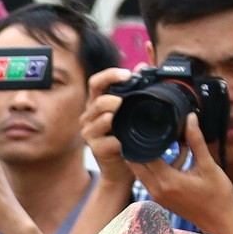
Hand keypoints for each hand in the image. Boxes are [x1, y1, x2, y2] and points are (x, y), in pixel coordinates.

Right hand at [82, 66, 134, 185]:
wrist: (124, 168)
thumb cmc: (128, 136)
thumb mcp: (131, 110)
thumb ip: (136, 87)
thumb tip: (142, 65)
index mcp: (97, 102)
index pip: (96, 82)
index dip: (110, 75)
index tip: (128, 75)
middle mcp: (90, 116)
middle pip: (99, 101)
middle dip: (117, 100)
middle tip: (129, 103)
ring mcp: (90, 133)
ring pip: (103, 119)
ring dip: (118, 119)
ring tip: (129, 122)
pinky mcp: (96, 149)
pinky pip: (109, 141)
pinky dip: (121, 140)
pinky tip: (128, 142)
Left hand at [126, 114, 232, 233]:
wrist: (221, 222)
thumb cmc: (218, 196)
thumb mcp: (208, 166)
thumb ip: (196, 142)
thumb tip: (190, 118)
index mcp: (167, 181)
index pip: (143, 155)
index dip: (143, 138)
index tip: (147, 124)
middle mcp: (156, 190)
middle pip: (136, 163)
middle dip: (141, 146)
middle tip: (152, 130)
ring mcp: (157, 196)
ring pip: (142, 171)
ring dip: (149, 156)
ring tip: (169, 142)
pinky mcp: (161, 198)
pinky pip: (150, 178)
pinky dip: (156, 166)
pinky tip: (176, 157)